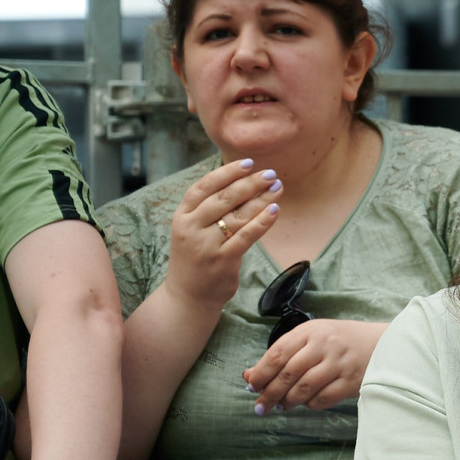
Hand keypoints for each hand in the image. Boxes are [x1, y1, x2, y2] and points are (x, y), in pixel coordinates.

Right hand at [164, 159, 280, 309]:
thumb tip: (241, 180)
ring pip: (237, 216)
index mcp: (182, 216)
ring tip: (277, 187)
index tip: (248, 163)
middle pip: (223, 199)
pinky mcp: (222, 261)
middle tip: (270, 173)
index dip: (226, 173)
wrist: (188, 296)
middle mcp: (191, 228)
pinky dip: (262, 222)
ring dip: (261, 199)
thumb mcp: (192, 228)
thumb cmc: (195, 256)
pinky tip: (274, 210)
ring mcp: (206, 245)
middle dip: (249, 183)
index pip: (203, 187)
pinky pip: (246, 236)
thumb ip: (209, 208)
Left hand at [243, 319, 385, 413]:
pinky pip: (323, 398)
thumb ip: (282, 354)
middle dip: (270, 393)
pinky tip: (305, 403)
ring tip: (281, 406)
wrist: (383, 344)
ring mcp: (339, 364)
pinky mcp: (351, 381)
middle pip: (288, 373)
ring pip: (304, 388)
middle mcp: (324, 346)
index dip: (261, 373)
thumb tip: (249, 376)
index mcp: (310, 331)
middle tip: (260, 406)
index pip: (278, 353)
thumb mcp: (310, 338)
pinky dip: (310, 404)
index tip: (252, 386)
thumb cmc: (339, 341)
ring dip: (288, 401)